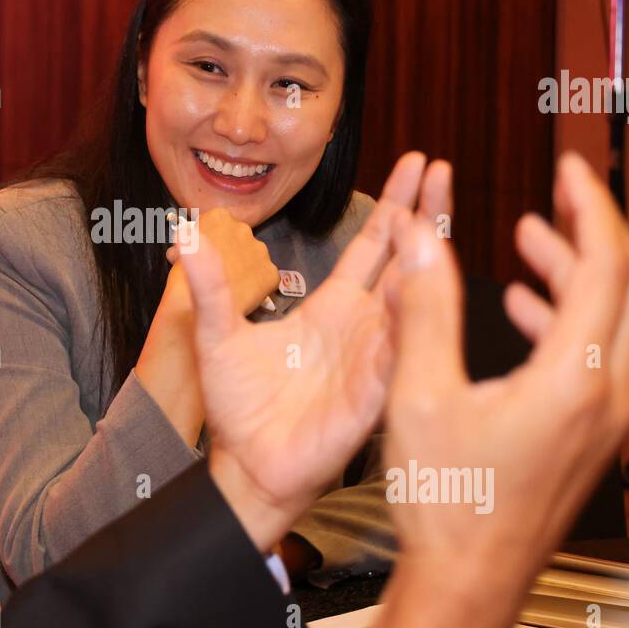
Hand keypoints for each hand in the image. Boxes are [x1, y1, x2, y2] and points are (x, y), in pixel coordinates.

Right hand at [163, 207, 279, 317]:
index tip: (204, 250)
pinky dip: (255, 284)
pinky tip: (241, 293)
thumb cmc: (185, 280)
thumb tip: (187, 245)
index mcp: (218, 217)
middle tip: (216, 270)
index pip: (216, 222)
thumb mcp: (177, 252)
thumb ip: (187, 242)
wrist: (201, 307)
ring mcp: (260, 250)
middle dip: (229, 250)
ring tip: (229, 283)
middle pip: (237, 237)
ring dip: (243, 266)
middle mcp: (243, 228)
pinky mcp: (270, 272)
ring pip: (253, 256)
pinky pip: (264, 277)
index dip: (209, 238)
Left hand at [182, 151, 449, 551]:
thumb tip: (185, 231)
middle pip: (405, 262)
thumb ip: (210, 285)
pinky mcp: (369, 401)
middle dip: (425, 215)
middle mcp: (363, 328)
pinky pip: (394, 362)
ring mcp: (372, 362)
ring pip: (409, 306)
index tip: (419, 162)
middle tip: (443, 168)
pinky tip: (414, 297)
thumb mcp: (217, 334)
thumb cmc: (241, 405)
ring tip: (430, 220)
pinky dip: (405, 331)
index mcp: (334, 308)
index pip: (374, 245)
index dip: (397, 204)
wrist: (246, 465)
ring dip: (421, 265)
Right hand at [370, 152, 628, 627]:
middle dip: (593, 231)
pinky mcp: (588, 436)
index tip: (571, 169)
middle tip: (560, 193)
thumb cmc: (449, 502)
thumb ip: (424, 310)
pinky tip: (520, 309)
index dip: (590, 207)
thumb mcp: (421, 396)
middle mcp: (605, 395)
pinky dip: (567, 317)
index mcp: (574, 378)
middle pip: (627, 287)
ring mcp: (603, 419)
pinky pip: (596, 355)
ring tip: (529, 241)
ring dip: (577, 273)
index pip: (607, 265)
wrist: (468, 581)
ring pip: (613, 321)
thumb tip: (420, 239)